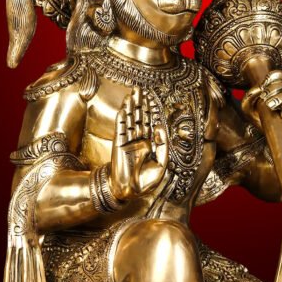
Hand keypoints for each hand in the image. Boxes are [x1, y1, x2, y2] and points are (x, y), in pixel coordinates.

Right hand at [110, 86, 168, 200]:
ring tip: (131, 94)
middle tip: (139, 89)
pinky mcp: (119, 146)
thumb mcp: (161, 164)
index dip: (149, 111)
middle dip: (139, 104)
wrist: (129, 192)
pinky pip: (120, 130)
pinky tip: (123, 109)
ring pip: (130, 121)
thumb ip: (163, 146)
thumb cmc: (145, 181)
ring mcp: (128, 143)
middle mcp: (138, 141)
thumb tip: (159, 127)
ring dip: (130, 108)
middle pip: (139, 118)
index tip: (150, 98)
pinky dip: (122, 119)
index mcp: (148, 145)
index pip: (149, 124)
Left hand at [241, 71, 281, 129]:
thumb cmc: (270, 126)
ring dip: (280, 99)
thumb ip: (249, 100)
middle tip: (265, 101)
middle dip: (272, 90)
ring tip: (271, 107)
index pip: (279, 75)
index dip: (270, 79)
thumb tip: (258, 89)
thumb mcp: (253, 114)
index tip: (262, 89)